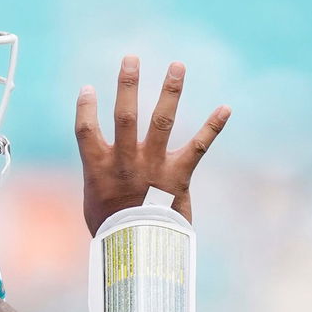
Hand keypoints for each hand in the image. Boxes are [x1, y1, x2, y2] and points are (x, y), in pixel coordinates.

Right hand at [74, 55, 229, 233]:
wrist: (139, 252)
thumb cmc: (112, 227)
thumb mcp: (94, 200)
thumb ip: (99, 176)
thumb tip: (101, 165)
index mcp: (98, 167)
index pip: (86, 129)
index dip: (85, 107)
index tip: (88, 88)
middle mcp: (126, 161)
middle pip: (125, 115)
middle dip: (128, 85)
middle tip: (131, 58)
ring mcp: (153, 166)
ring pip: (161, 122)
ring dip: (170, 91)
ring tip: (177, 66)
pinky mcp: (178, 176)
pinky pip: (198, 146)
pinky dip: (213, 126)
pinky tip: (226, 107)